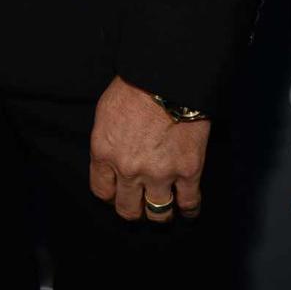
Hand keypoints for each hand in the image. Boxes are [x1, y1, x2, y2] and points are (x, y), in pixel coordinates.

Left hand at [89, 75, 209, 222]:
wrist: (167, 76)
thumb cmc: (134, 84)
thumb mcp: (106, 111)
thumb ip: (107, 140)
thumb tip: (112, 157)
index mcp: (104, 152)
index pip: (102, 191)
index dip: (110, 193)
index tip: (117, 192)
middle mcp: (128, 169)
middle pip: (127, 209)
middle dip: (132, 208)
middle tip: (138, 203)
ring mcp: (159, 173)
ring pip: (157, 214)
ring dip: (159, 213)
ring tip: (162, 205)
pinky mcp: (188, 171)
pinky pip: (189, 203)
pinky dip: (189, 209)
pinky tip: (187, 208)